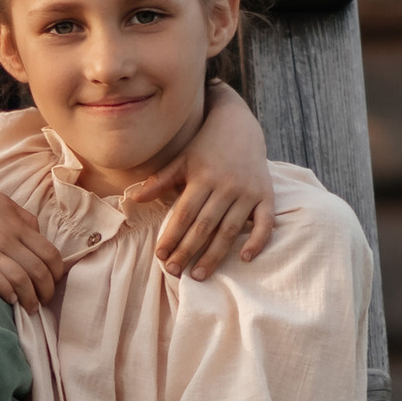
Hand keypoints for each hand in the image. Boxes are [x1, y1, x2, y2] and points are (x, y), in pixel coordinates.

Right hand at [0, 165, 63, 307]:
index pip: (49, 254)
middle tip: (43, 302)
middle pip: (38, 270)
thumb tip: (39, 234)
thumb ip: (24, 219)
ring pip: (19, 278)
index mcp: (18, 226)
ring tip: (30, 308)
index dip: (56, 273)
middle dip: (46, 291)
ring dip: (29, 298)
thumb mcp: (5, 203)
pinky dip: (5, 291)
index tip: (53, 283)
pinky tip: (9, 299)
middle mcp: (7, 239)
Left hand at [121, 89, 274, 279]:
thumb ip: (160, 180)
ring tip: (200, 275)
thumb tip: (135, 197)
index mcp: (203, 178)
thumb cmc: (206, 147)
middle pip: (204, 226)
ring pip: (230, 229)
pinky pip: (264, 223)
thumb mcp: (182, 159)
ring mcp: (248, 192)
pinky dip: (257, 241)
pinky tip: (245, 258)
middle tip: (175, 272)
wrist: (240, 125)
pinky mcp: (266, 196)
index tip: (160, 256)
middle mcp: (226, 186)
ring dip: (215, 255)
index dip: (172, 236)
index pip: (184, 214)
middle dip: (188, 251)